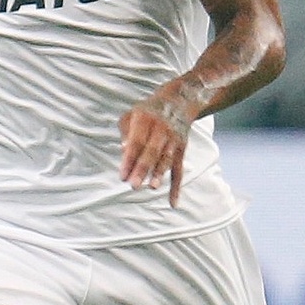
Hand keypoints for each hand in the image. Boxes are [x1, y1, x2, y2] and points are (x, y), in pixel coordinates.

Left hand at [118, 90, 194, 206]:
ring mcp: (174, 139)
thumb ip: (125, 131)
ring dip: (160, 173)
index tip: (122, 176)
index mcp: (145, 120)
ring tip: (153, 186)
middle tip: (134, 185)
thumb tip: (123, 150)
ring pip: (167, 159)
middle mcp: (161, 129)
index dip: (129, 159)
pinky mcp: (182, 149)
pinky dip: (177, 186)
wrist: (178, 101)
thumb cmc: (147, 112)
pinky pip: (179, 169)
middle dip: (143, 169)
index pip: (136, 142)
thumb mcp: (131, 115)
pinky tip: (173, 202)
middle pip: (152, 152)